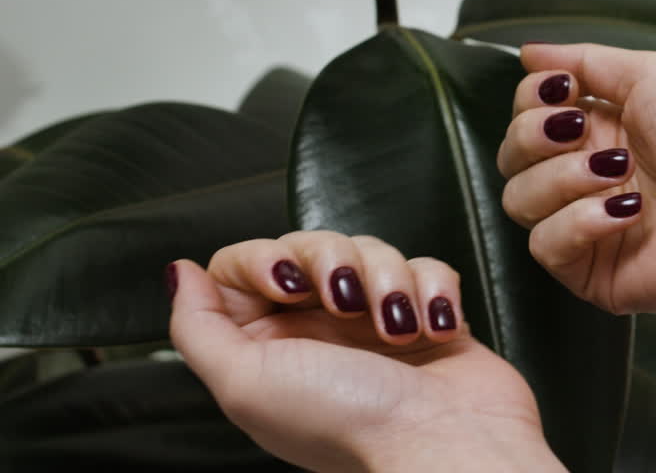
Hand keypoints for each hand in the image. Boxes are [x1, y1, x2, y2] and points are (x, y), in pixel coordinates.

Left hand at [167, 231, 565, 472]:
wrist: (444, 440)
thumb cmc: (349, 423)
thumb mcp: (245, 383)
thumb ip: (197, 328)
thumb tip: (181, 273)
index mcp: (267, 346)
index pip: (244, 266)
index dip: (265, 260)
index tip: (287, 282)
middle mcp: (318, 330)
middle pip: (311, 246)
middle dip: (333, 260)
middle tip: (346, 301)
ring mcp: (376, 320)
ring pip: (372, 250)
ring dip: (388, 279)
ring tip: (397, 327)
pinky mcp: (428, 313)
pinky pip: (425, 266)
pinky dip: (431, 289)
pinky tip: (433, 325)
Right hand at [497, 43, 655, 313]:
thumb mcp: (650, 74)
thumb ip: (583, 60)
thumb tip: (528, 51)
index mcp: (597, 132)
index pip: (524, 116)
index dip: (531, 103)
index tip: (563, 93)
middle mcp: (585, 179)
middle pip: (510, 157)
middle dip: (537, 137)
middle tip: (584, 131)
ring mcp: (586, 228)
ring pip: (518, 201)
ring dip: (563, 178)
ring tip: (619, 171)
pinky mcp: (592, 272)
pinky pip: (546, 246)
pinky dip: (580, 221)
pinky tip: (628, 212)